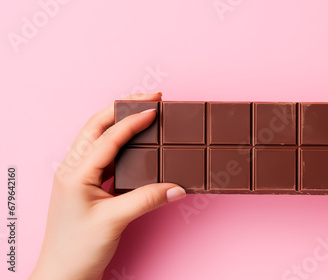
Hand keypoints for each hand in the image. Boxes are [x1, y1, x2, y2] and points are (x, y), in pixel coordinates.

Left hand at [30, 93, 185, 279]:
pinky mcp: (85, 184)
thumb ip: (148, 199)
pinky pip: (103, 153)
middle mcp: (73, 168)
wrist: (64, 273)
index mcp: (76, 172)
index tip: (155, 110)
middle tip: (150, 98)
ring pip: (98, 136)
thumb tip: (177, 187)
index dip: (133, 121)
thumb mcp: (115, 221)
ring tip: (144, 112)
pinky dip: (119, 141)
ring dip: (120, 120)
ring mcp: (77, 175)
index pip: (108, 137)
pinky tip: (135, 142)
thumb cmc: (79, 249)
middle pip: (97, 125)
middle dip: (123, 107)